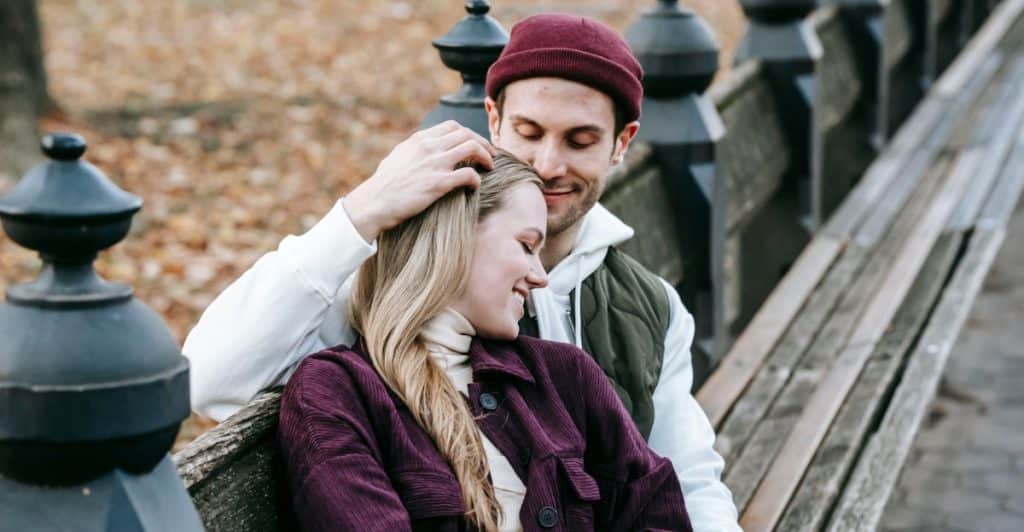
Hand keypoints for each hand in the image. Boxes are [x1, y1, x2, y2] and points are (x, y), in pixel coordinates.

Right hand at [344, 121, 494, 241]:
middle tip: (491, 155)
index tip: (476, 144)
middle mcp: (428, 147)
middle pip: (467, 134)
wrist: (374, 203)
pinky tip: (475, 187)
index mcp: (419, 139)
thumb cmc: (383, 185)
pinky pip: (469, 174)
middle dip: (483, 143)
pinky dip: (477, 180)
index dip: (470, 134)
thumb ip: (414, 150)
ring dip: (486, 157)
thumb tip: (424, 149)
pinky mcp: (439, 183)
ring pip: (472, 149)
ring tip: (490, 167)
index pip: (453, 126)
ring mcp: (435, 164)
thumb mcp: (398, 157)